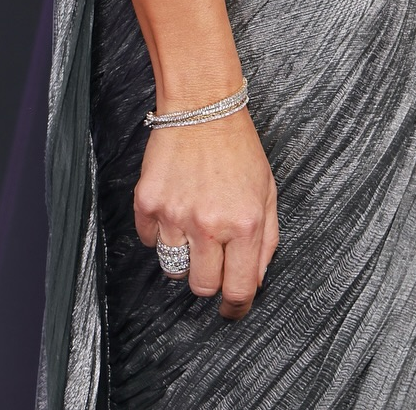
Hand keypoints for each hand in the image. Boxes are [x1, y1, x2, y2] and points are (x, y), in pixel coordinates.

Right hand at [135, 106, 278, 317]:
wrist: (202, 107)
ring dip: (184, 253)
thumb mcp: (268, 191)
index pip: (238, 289)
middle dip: (209, 278)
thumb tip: (254, 280)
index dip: (236, 306)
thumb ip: (266, 241)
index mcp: (245, 223)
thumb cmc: (238, 148)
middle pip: (201, 286)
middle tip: (213, 255)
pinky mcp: (148, 203)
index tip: (233, 309)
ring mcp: (175, 214)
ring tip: (193, 221)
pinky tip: (174, 204)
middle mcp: (209, 223)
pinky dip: (160, 231)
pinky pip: (149, 240)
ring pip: (173, 267)